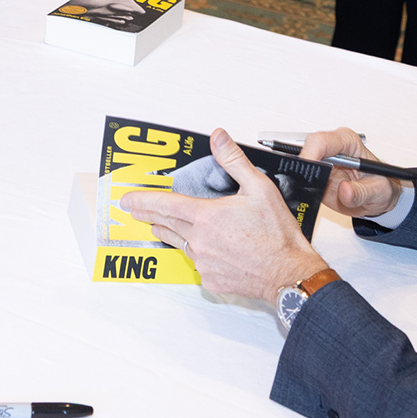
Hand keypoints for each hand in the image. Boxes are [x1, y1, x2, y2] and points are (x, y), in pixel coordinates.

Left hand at [120, 129, 327, 301]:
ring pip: (180, 244)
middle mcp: (200, 241)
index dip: (143, 200)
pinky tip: (203, 249)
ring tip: (159, 227)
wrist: (289, 274)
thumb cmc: (278, 235)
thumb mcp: (259, 189)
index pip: (165, 204)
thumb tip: (218, 137)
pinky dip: (197, 253)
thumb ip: (234, 162)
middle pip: (166, 224)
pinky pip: (197, 263)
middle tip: (133, 210)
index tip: (127, 199)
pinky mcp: (211, 279)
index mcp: (207, 217)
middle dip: (148, 215)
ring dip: (168, 233)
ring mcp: (204, 263)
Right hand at [299, 128, 403, 217]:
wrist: (377, 199)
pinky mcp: (315, 175)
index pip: (322, 141)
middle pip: (305, 148)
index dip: (311, 153)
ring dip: (297, 175)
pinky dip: (298, 184)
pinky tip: (305, 192)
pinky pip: (299, 176)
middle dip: (300, 165)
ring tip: (307, 190)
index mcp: (348, 143)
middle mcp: (332, 149)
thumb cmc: (381, 187)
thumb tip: (346, 190)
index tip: (308, 167)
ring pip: (298, 162)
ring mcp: (321, 162)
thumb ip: (362, 192)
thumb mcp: (378, 191)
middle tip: (301, 182)